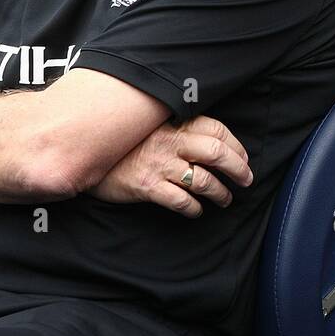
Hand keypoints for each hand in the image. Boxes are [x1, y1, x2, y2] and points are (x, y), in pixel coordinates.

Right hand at [87, 116, 251, 218]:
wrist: (88, 154)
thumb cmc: (127, 143)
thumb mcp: (155, 127)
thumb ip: (181, 129)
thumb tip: (215, 142)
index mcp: (175, 123)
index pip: (217, 129)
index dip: (236, 146)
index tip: (244, 159)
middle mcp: (170, 142)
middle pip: (216, 152)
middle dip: (238, 169)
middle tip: (246, 181)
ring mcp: (159, 165)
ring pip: (203, 180)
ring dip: (220, 193)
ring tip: (225, 199)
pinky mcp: (147, 186)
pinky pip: (180, 201)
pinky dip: (194, 209)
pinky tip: (197, 211)